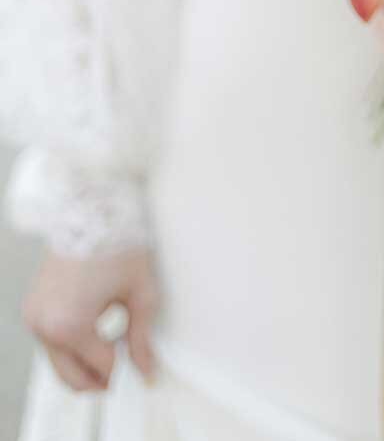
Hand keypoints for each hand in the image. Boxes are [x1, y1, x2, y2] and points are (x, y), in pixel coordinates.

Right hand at [23, 248, 157, 391]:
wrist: (93, 208)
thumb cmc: (118, 242)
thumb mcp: (141, 293)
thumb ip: (141, 338)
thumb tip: (147, 370)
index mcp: (70, 325)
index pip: (102, 369)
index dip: (125, 373)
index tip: (140, 369)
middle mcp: (45, 326)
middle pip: (71, 377)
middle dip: (99, 380)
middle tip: (125, 370)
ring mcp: (34, 317)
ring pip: (59, 362)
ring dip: (84, 361)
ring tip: (113, 341)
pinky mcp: (32, 307)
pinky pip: (51, 341)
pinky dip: (71, 344)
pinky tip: (95, 327)